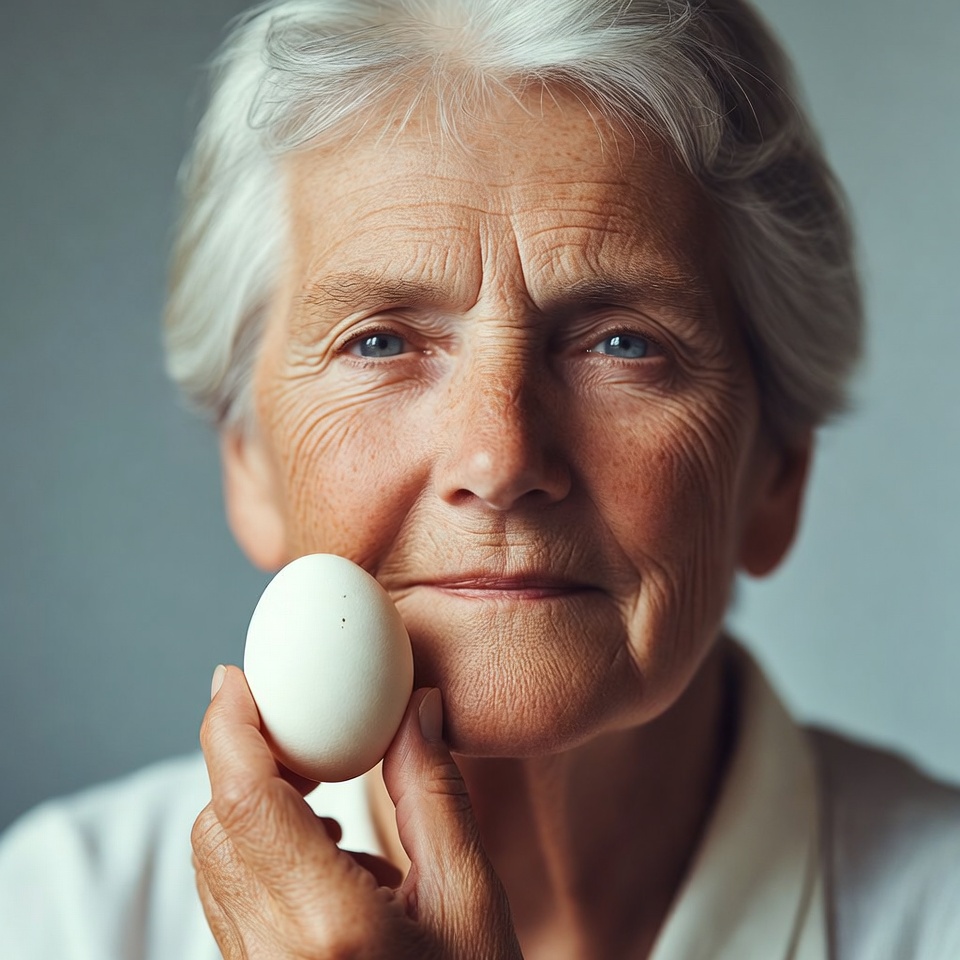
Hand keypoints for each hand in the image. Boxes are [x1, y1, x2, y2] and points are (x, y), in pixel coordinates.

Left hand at [191, 666, 522, 958]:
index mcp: (328, 928)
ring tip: (325, 795)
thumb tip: (415, 708)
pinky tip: (328, 856)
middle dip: (246, 759)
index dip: (230, 728)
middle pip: (218, 824)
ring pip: (216, 861)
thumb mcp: (474, 899)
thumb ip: (435, 795)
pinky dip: (260, 852)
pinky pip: (229, 900)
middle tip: (300, 725)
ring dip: (254, 805)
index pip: (246, 803)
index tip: (234, 677)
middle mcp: (271, 956)